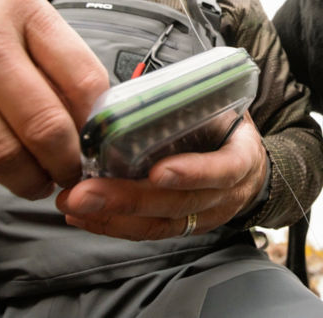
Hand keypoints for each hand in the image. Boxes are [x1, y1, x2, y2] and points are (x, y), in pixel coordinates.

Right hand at [0, 0, 109, 197]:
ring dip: (22, 180)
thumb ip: (49, 60)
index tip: (100, 150)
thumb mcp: (7, 13)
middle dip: (64, 166)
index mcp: (20, 7)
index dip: (99, 130)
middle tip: (67, 179)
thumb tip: (91, 124)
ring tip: (31, 182)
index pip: (84, 80)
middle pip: (43, 123)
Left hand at [56, 112, 267, 239]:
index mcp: (241, 158)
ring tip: (73, 204)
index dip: (192, 173)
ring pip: (158, 225)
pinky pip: (147, 232)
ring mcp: (204, 216)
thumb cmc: (229, 128)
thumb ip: (193, 104)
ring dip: (111, 216)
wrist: (248, 166)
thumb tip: (141, 91)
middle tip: (85, 192)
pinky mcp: (182, 228)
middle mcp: (225, 195)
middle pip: (178, 204)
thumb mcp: (224, 108)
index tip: (158, 171)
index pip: (223, 170)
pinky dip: (111, 225)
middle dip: (129, 199)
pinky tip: (81, 216)